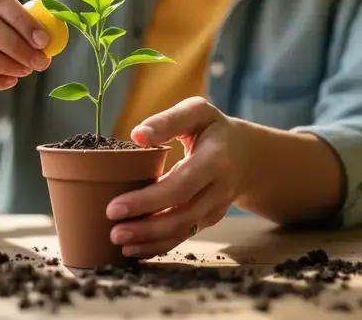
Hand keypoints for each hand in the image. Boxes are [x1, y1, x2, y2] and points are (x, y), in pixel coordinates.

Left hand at [104, 97, 244, 258]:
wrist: (247, 153)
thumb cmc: (211, 128)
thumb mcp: (196, 112)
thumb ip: (169, 120)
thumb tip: (137, 135)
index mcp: (215, 158)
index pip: (181, 185)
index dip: (148, 200)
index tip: (115, 207)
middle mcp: (219, 187)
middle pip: (182, 214)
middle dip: (146, 227)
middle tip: (114, 231)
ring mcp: (217, 206)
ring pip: (185, 230)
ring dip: (151, 240)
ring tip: (120, 242)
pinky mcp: (211, 218)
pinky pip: (186, 235)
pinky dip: (161, 245)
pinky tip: (136, 249)